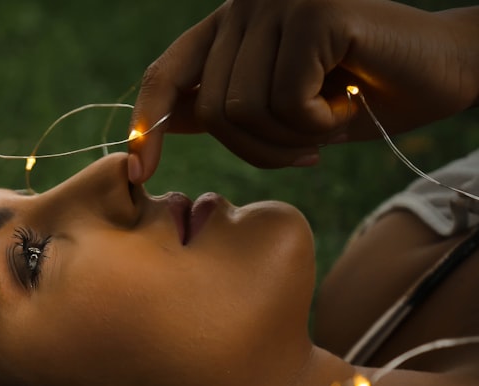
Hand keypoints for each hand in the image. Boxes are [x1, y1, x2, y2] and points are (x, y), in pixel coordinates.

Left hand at [127, 0, 478, 182]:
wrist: (444, 72)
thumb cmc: (361, 95)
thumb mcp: (277, 111)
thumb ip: (219, 107)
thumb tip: (156, 125)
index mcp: (231, 26)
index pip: (166, 74)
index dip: (146, 125)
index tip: (138, 172)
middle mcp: (246, 4)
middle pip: (210, 109)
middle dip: (256, 149)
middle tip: (306, 147)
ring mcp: (277, 2)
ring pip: (241, 110)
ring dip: (290, 138)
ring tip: (331, 117)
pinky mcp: (311, 12)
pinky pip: (284, 101)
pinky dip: (317, 123)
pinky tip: (348, 100)